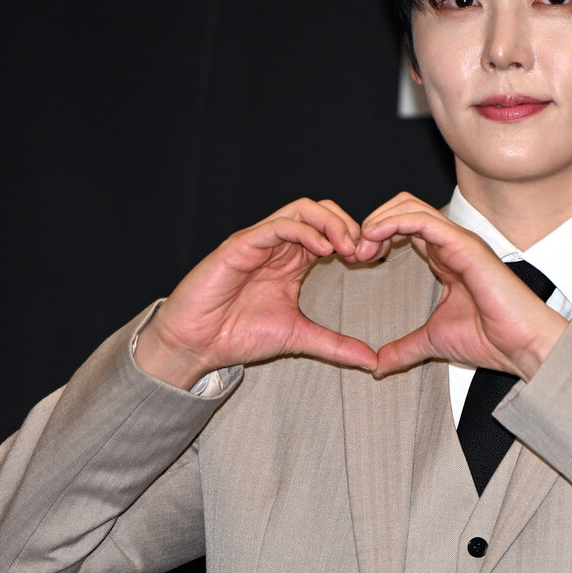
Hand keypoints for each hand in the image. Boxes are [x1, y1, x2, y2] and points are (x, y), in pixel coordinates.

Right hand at [134, 199, 377, 388]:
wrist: (198, 344)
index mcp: (293, 261)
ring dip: (331, 222)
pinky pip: (276, 225)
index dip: (356, 239)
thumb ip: (336, 346)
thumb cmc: (239, 335)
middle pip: (321, 211)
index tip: (374, 260)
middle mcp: (278, 246)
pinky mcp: (240, 244)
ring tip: (348, 246)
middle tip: (364, 251)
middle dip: (348, 225)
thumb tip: (373, 362)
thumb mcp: (299, 338)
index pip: (331, 231)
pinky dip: (304, 231)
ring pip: (302, 209)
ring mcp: (259, 241)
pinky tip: (322, 250)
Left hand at [359, 194, 568, 380]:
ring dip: (377, 221)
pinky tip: (374, 238)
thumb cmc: (490, 340)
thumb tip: (378, 366)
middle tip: (355, 252)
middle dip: (373, 223)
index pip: (404, 227)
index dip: (376, 237)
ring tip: (362, 246)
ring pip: (410, 205)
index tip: (358, 260)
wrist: (520, 347)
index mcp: (444, 258)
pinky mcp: (464, 244)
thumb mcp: (432, 342)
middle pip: (403, 206)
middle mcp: (451, 243)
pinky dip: (392, 222)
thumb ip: (404, 349)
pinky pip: (422, 219)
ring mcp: (459, 240)